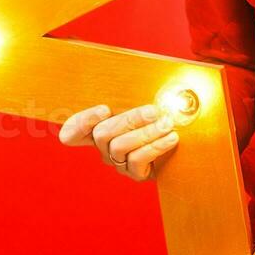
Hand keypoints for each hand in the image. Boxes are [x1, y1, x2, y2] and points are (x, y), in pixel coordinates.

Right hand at [59, 103, 178, 181]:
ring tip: (167, 124)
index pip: (73, 130)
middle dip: (130, 120)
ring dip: (146, 133)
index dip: (81, 122)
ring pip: (120, 146)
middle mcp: (104, 146)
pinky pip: (138, 160)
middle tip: (154, 112)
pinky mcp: (134, 173)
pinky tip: (171, 138)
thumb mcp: (144, 107)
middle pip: (102, 133)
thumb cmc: (159, 119)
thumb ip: (136, 99)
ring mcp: (118, 161)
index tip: (103, 109)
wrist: (181, 149)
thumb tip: (142, 80)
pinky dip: (156, 146)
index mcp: (100, 128)